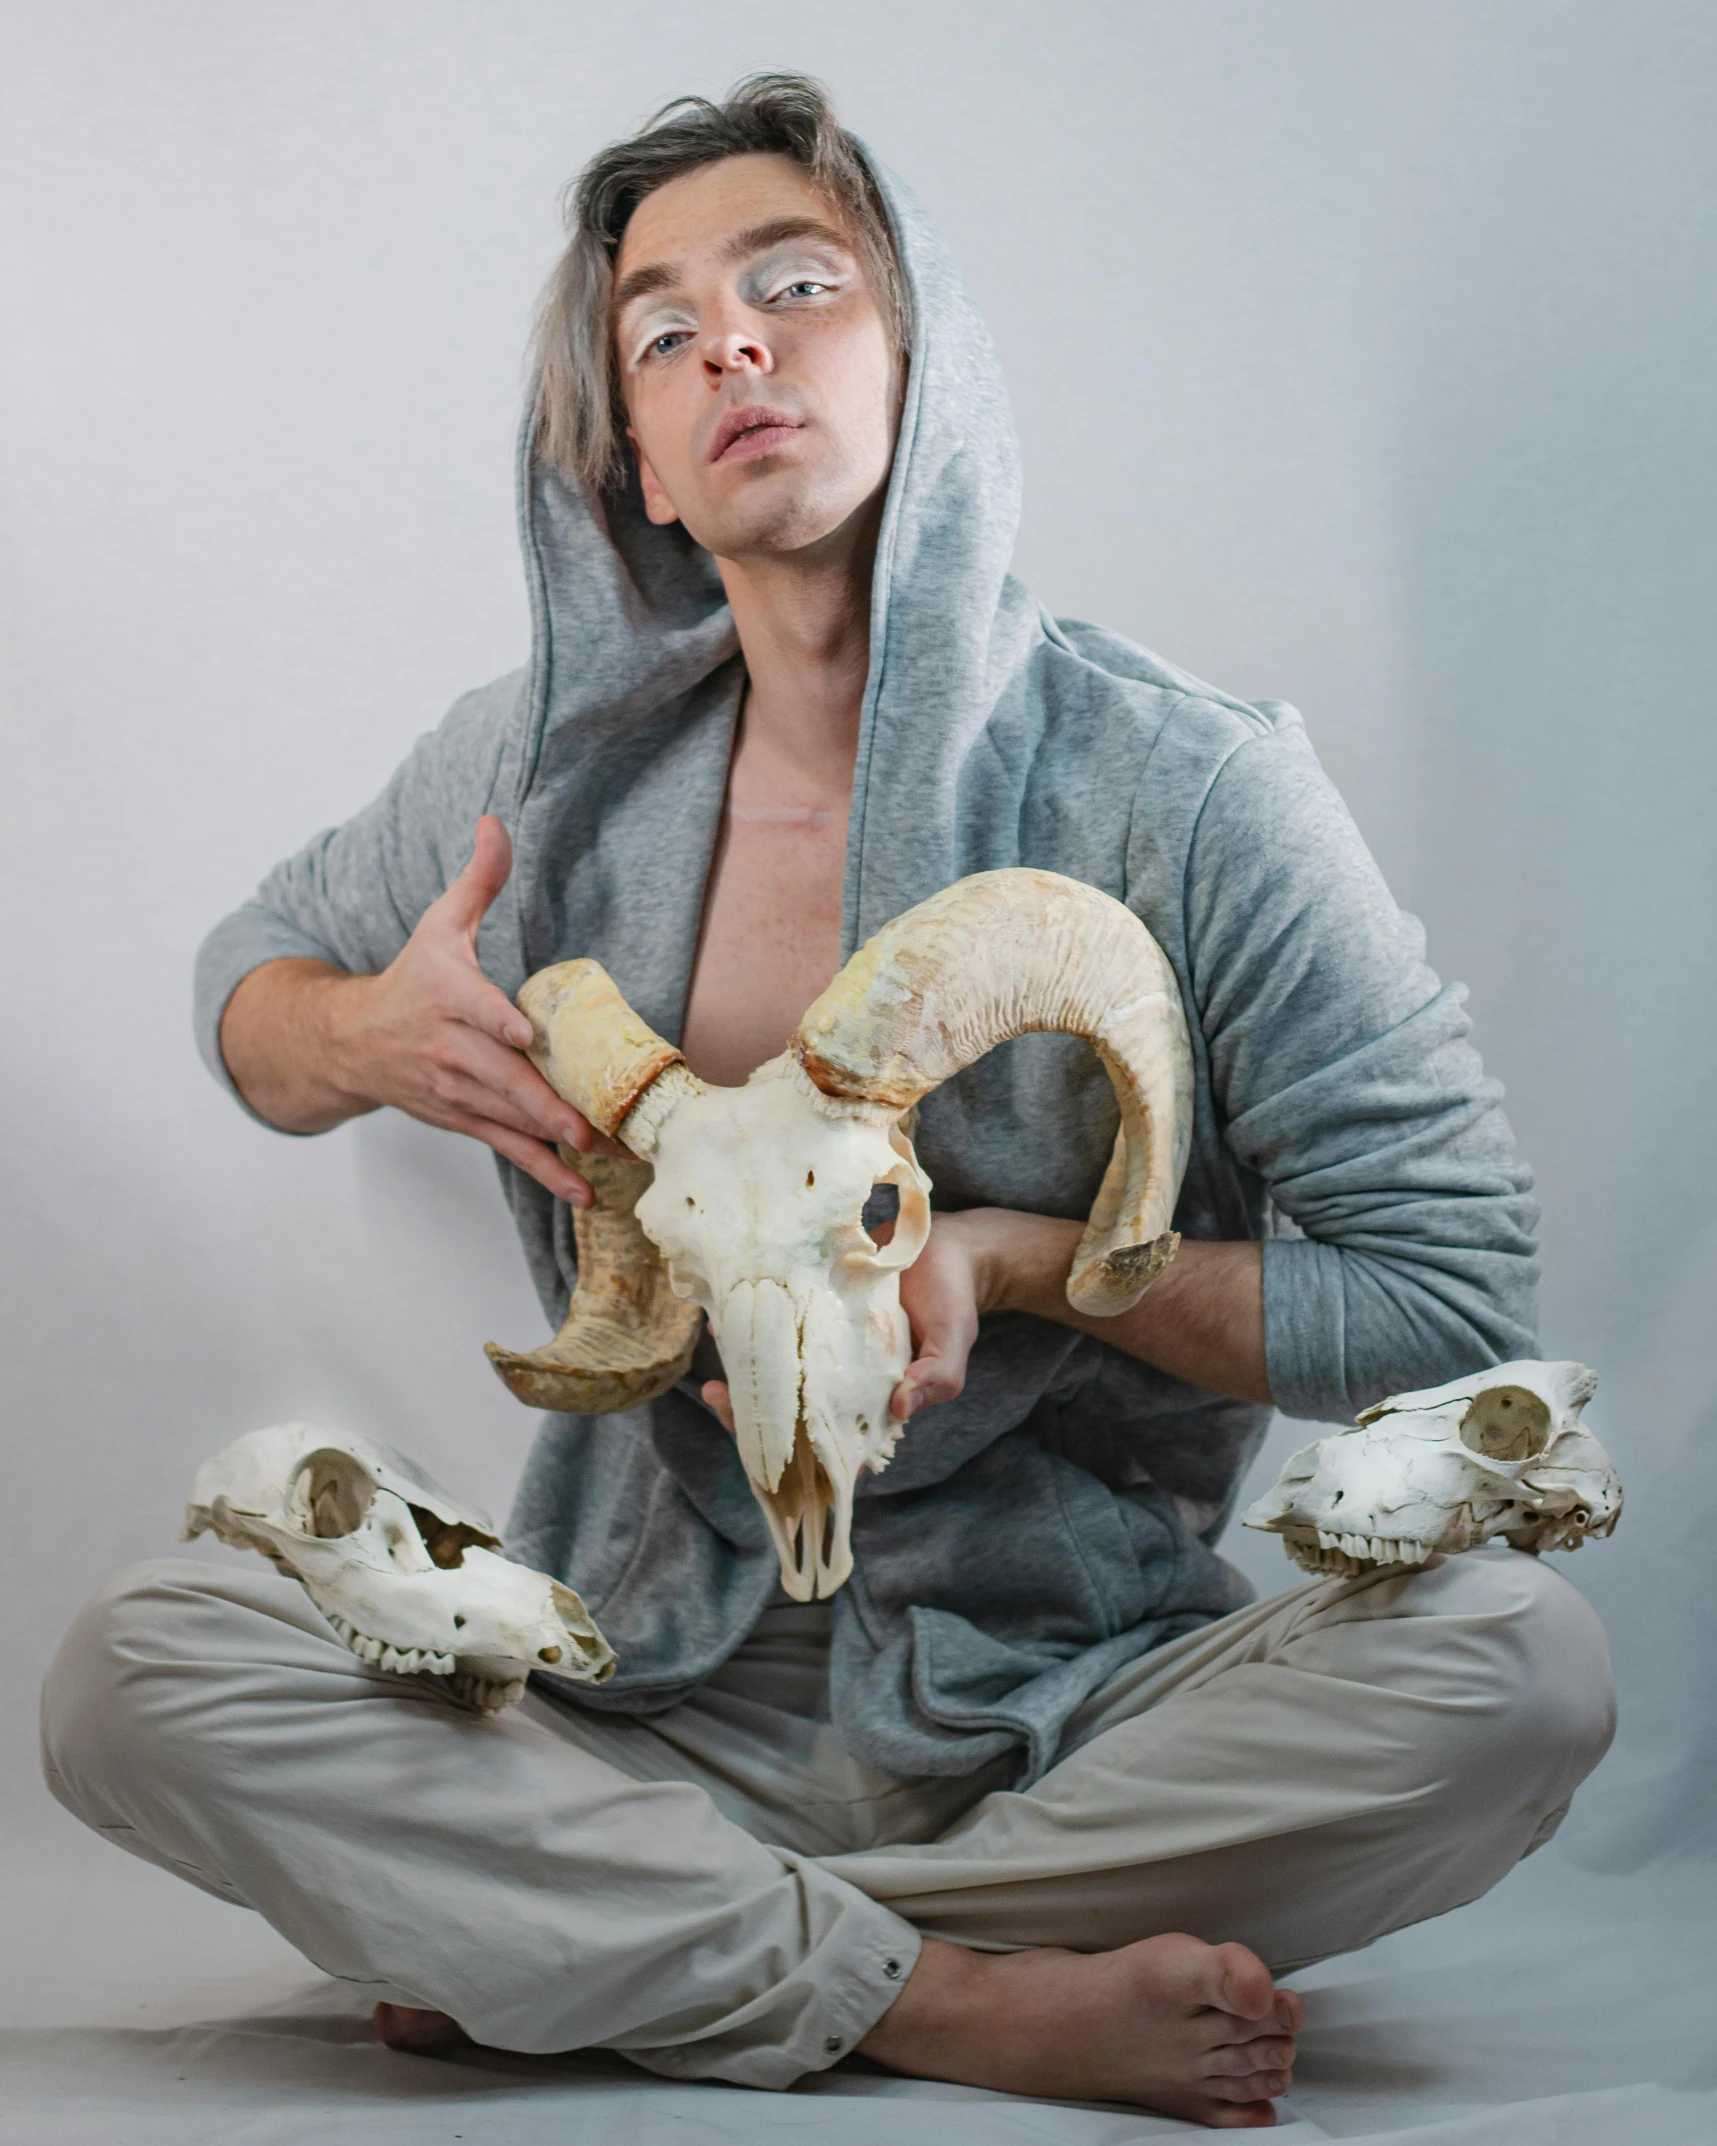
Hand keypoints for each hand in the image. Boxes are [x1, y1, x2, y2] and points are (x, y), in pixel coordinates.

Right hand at [326, 816, 622, 1202]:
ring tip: (608, 1161)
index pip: (473, 1007)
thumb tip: (495, 822)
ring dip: (559, 1145)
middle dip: (546, 1105)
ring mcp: (456, 1091)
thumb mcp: (439, 924)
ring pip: (511, 1120)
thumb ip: (476, 880)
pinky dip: (544, 1172)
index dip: (496, 1021)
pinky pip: (507, 1148)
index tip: (521, 1034)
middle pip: (502, 1078)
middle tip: (589, 1126)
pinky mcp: (463, 1120)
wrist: (351, 1042)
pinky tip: (582, 1192)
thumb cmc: (411, 978)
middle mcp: (450, 1049)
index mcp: (447, 995)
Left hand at [699, 1210, 1002, 1434]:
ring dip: (744, 1365)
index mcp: (873, 1398)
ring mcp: (825, 1343)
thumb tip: (900, 1407)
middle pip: (790, 1411)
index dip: (792, 1453)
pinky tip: (726, 1314)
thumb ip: (936, 1377)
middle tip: (717, 1394)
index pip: (829, 1443)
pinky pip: (780, 1323)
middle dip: (748, 1411)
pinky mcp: (815, 1307)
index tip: (759, 1443)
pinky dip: (754, 1322)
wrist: (950, 1248)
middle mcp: (842, 1377)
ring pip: (778, 1368)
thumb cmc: (953, 1302)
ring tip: (716, 1350)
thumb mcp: (954, 1342)